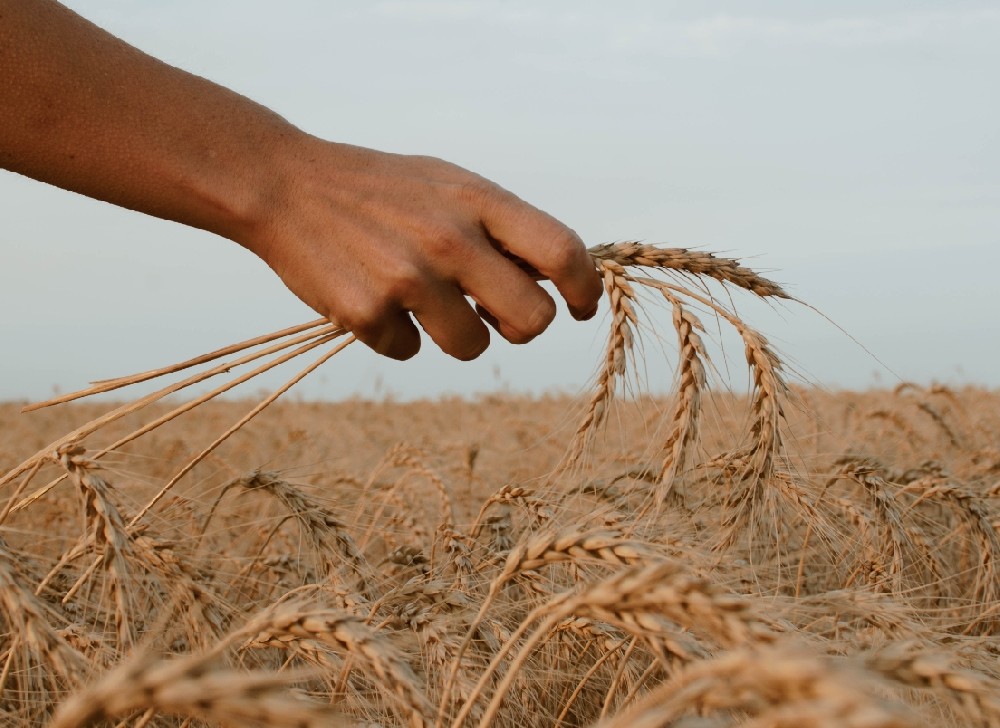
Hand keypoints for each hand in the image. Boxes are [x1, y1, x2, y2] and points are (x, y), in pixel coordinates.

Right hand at [241, 139, 602, 359]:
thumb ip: (499, 227)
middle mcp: (450, 239)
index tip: (581, 307)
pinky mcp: (367, 313)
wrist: (286, 185)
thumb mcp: (447, 184)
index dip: (584, 288)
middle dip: (520, 327)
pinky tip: (373, 299)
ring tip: (422, 302)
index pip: (561, 251)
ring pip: (473, 347)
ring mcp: (408, 279)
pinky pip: (409, 352)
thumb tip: (550, 283)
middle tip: (495, 315)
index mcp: (477, 200)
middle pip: (532, 320)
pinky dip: (396, 336)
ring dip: (457, 336)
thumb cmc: (379, 188)